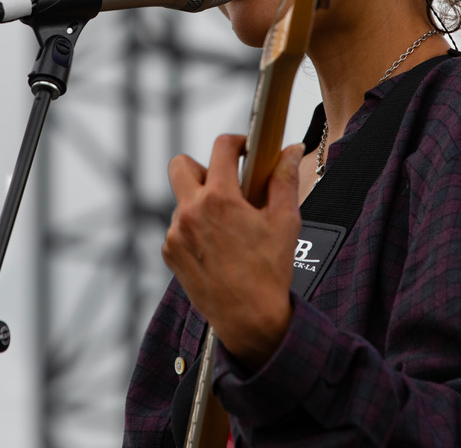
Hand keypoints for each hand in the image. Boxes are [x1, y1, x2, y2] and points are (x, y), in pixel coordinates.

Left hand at [162, 134, 303, 370]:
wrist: (249, 318)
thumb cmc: (269, 271)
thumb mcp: (285, 221)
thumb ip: (284, 179)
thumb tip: (290, 150)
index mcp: (220, 199)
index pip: (221, 148)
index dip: (237, 142)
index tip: (246, 150)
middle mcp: (190, 212)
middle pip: (181, 165)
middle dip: (203, 166)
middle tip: (226, 182)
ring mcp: (176, 234)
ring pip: (182, 200)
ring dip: (202, 203)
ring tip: (229, 225)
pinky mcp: (170, 253)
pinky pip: (178, 228)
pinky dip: (194, 229)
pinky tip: (218, 247)